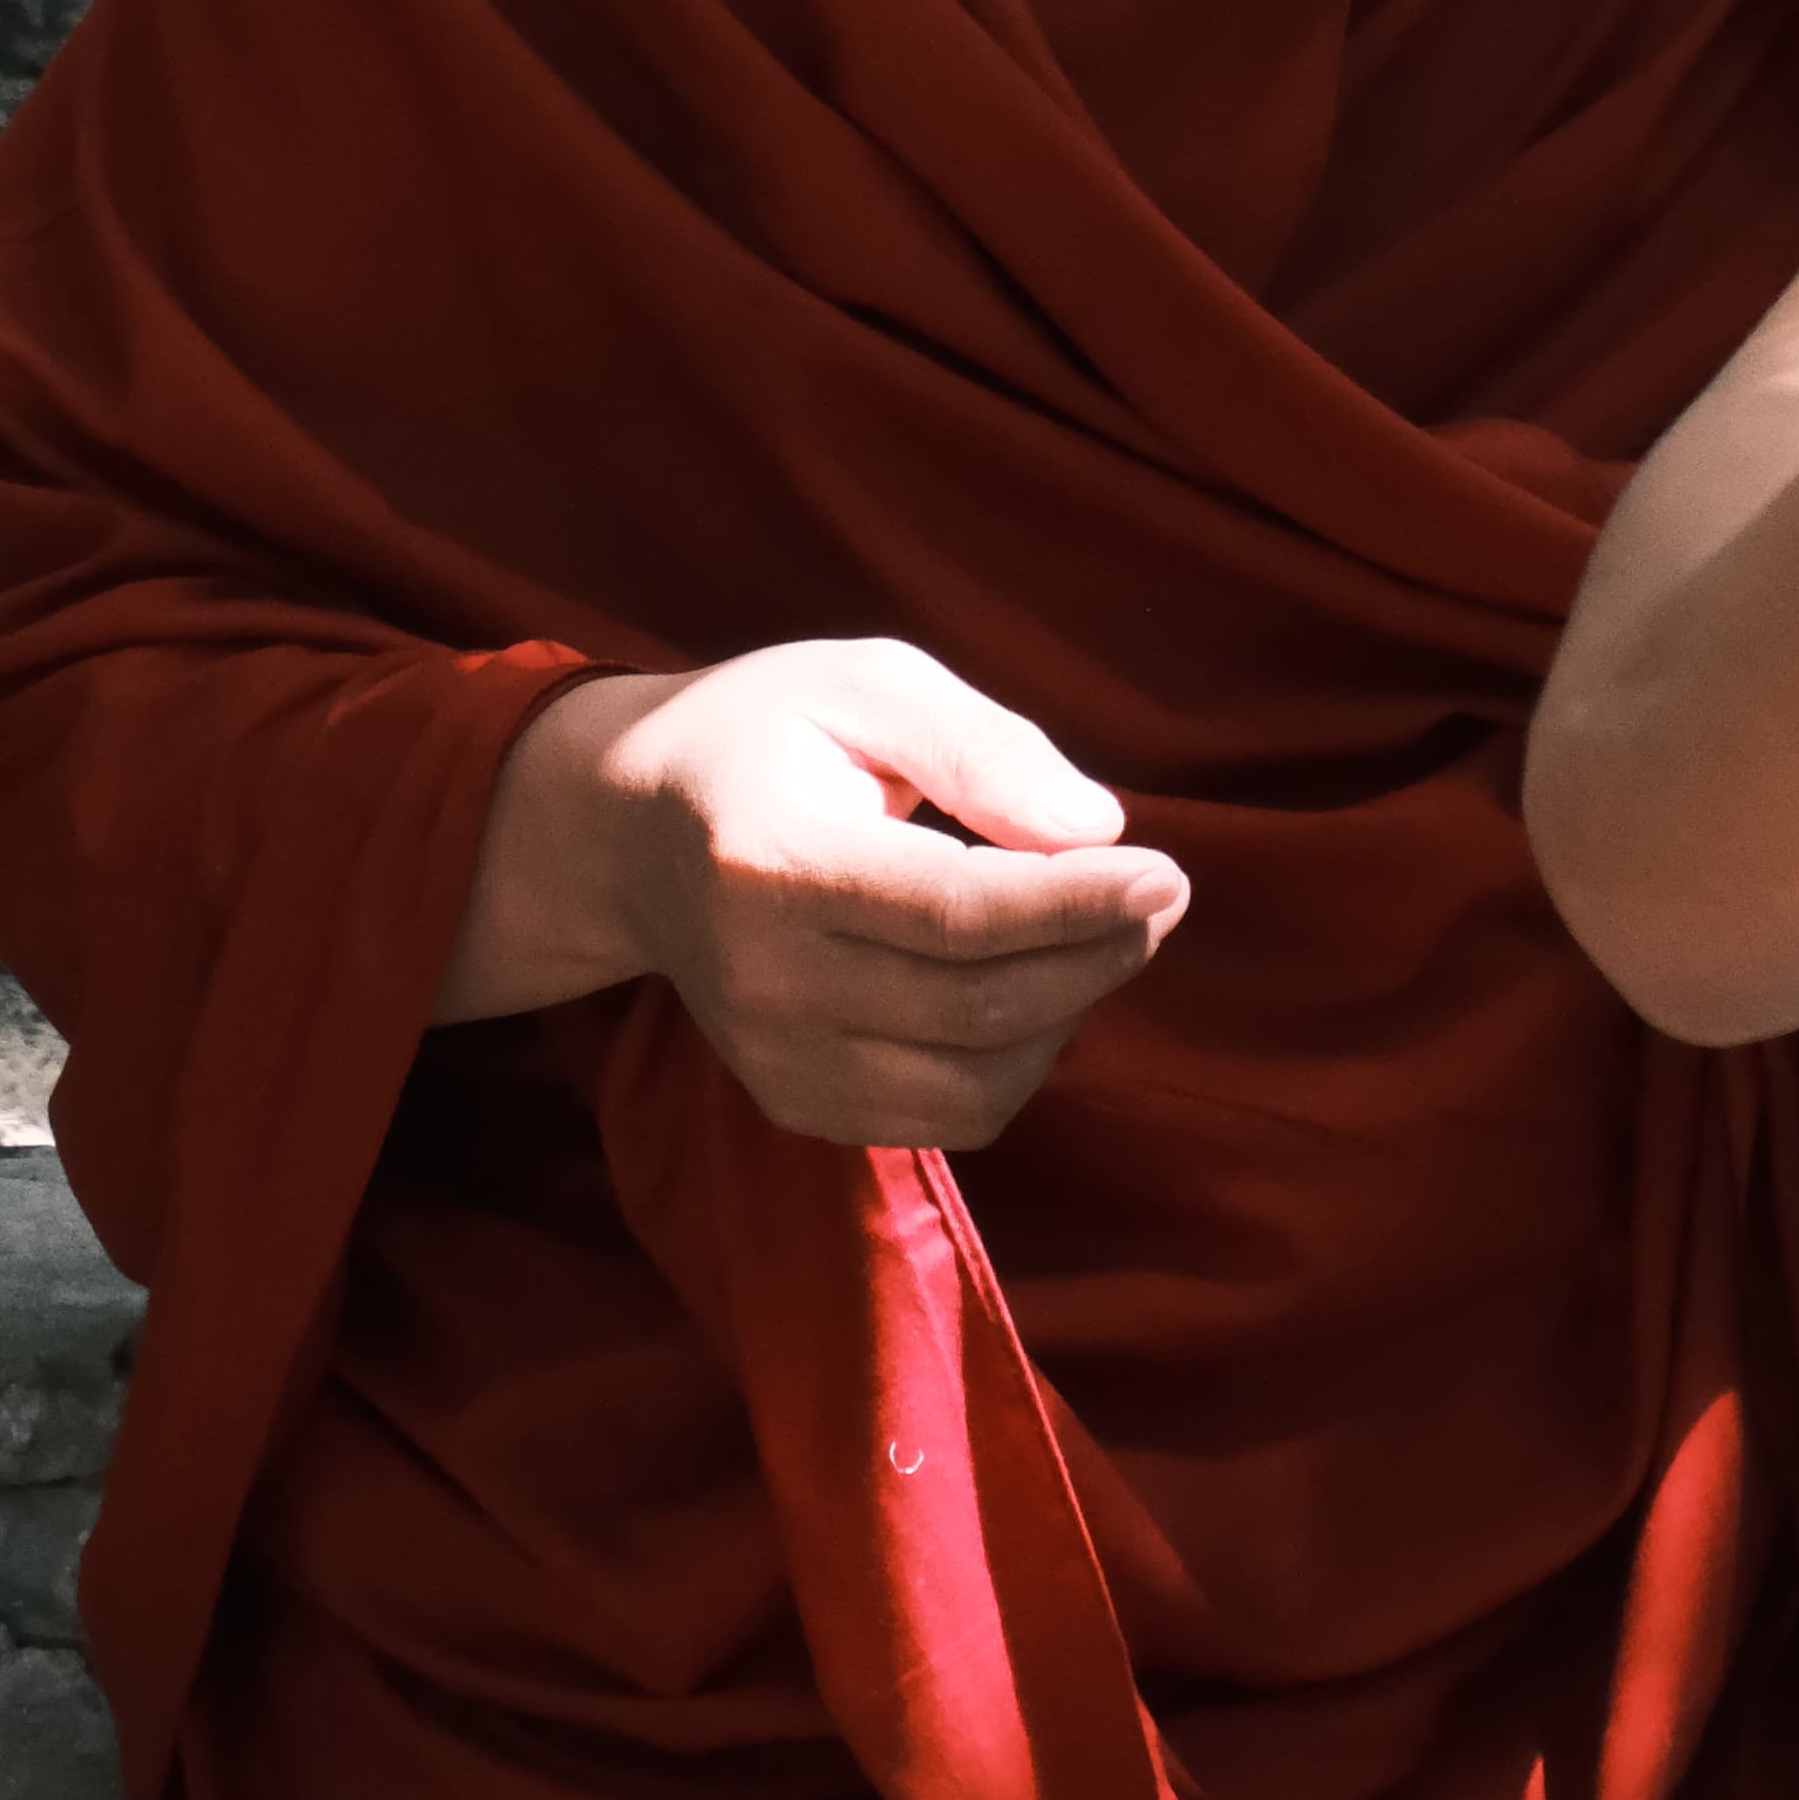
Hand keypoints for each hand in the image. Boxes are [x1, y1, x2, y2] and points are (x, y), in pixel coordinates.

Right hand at [459, 638, 1188, 1146]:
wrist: (631, 834)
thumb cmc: (762, 737)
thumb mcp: (865, 683)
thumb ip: (980, 747)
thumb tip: (1095, 827)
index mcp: (769, 862)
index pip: (953, 915)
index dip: (1075, 905)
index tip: (1167, 873)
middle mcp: (762, 981)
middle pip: (975, 1008)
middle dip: (1097, 956)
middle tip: (1160, 894)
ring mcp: (771, 1056)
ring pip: (973, 1085)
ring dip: (1067, 1016)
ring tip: (1096, 936)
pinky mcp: (792, 1100)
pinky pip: (944, 1117)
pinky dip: (1015, 1063)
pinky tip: (1029, 989)